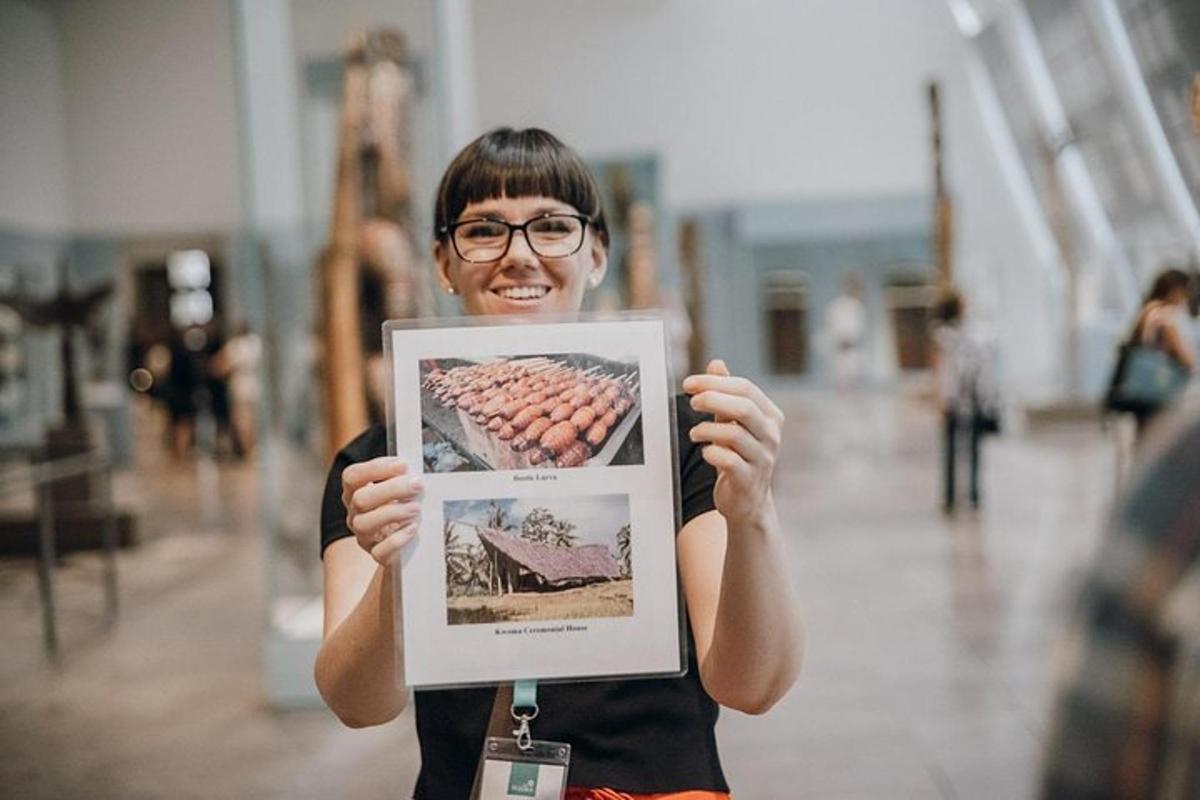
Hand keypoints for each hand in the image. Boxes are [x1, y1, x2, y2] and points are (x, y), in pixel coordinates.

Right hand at [341, 456, 422, 565]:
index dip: (375, 468)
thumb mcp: (399, 489)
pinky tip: (413, 529)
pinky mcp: (377, 554)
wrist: (403, 545)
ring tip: (416, 508)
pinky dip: (397, 539)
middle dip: (391, 489)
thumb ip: (402, 476)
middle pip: (361, 499)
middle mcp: (355, 514)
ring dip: (393, 513)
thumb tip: (418, 462)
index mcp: (356, 492)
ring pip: (365, 524)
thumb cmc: (402, 507)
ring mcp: (364, 536)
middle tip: (417, 485)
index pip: (352, 476)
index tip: (402, 465)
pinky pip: (380, 551)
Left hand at [682, 359, 784, 525]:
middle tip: (691, 402)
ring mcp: (763, 459)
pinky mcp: (749, 480)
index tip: (689, 384)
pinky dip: (711, 453)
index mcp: (771, 416)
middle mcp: (771, 435)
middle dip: (712, 399)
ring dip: (706, 429)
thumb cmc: (738, 455)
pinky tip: (705, 452)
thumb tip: (717, 363)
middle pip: (744, 407)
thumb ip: (726, 394)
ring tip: (694, 433)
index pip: (745, 388)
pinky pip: (728, 461)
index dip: (715, 382)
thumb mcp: (732, 421)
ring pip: (734, 434)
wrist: (746, 500)